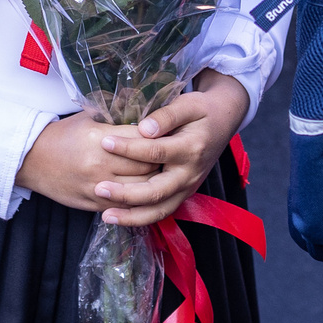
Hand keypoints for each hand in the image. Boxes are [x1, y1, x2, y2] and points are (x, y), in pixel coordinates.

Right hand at [19, 111, 164, 211]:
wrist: (33, 160)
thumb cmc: (63, 135)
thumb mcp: (89, 117)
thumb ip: (116, 113)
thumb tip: (145, 106)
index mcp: (99, 138)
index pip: (142, 139)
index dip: (158, 136)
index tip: (165, 132)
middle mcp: (100, 164)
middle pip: (147, 164)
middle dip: (161, 158)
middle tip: (170, 152)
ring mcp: (98, 186)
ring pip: (142, 187)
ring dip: (154, 180)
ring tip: (161, 170)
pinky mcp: (95, 203)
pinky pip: (127, 204)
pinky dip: (139, 197)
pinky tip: (145, 188)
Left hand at [77, 70, 247, 224]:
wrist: (224, 122)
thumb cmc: (202, 111)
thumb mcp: (188, 105)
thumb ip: (166, 116)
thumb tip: (144, 129)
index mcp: (191, 149)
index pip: (155, 152)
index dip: (129, 148)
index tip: (104, 142)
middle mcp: (190, 174)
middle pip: (156, 190)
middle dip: (125, 193)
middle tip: (98, 188)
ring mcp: (187, 188)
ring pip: (159, 210)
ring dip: (132, 216)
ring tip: (105, 215)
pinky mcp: (182, 195)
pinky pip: (161, 212)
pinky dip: (141, 218)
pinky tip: (119, 217)